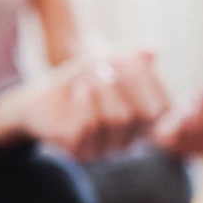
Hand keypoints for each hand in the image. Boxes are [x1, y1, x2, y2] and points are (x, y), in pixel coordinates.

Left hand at [0, 51, 171, 160]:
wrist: (39, 98)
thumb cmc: (81, 80)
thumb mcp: (106, 63)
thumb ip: (130, 58)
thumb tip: (152, 50)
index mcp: (140, 125)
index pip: (163, 110)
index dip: (153, 83)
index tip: (133, 59)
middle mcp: (126, 142)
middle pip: (141, 115)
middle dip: (126, 82)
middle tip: (107, 63)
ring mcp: (103, 150)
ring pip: (116, 120)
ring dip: (103, 88)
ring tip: (90, 75)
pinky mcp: (78, 151)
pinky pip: (88, 127)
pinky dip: (84, 102)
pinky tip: (78, 89)